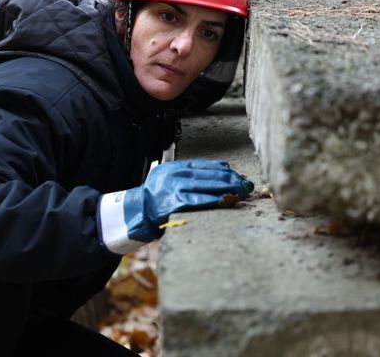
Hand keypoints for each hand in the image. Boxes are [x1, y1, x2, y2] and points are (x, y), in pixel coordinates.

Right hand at [98, 159, 253, 253]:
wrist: (133, 214)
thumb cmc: (155, 202)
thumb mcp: (169, 182)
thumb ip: (189, 178)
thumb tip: (220, 177)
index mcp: (174, 167)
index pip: (205, 165)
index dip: (224, 170)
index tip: (238, 175)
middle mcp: (173, 174)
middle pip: (208, 174)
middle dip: (231, 179)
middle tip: (246, 184)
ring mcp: (172, 188)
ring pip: (206, 185)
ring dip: (227, 188)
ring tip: (242, 192)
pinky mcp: (172, 203)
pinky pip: (198, 200)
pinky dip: (214, 200)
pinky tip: (226, 200)